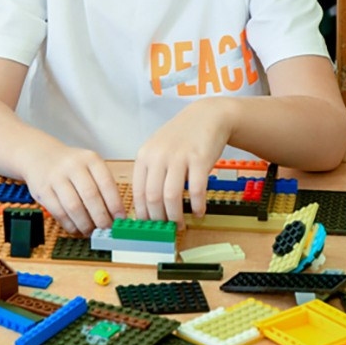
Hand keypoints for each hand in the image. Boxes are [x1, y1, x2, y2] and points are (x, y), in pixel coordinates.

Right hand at [20, 144, 124, 235]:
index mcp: (90, 159)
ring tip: (91, 231)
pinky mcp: (43, 190)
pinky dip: (70, 225)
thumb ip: (102, 187)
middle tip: (106, 229)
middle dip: (101, 218)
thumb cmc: (70, 166)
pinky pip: (59, 213)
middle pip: (91, 196)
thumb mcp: (89, 166)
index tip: (120, 219)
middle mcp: (73, 165)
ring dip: (85, 224)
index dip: (115, 205)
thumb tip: (115, 216)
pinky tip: (76, 228)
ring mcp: (56, 177)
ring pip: (74, 207)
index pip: (107, 183)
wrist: (39, 155)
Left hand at [132, 99, 234, 223]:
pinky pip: (196, 190)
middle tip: (165, 229)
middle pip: (153, 197)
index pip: (138, 192)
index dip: (143, 213)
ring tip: (180, 224)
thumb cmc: (182, 136)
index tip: (148, 226)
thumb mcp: (158, 149)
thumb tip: (148, 207)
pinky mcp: (199, 159)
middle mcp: (158, 156)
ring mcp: (179, 157)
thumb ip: (151, 173)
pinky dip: (197, 206)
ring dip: (175, 216)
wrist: (207, 116)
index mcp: (145, 155)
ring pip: (171, 197)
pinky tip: (199, 212)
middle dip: (159, 219)